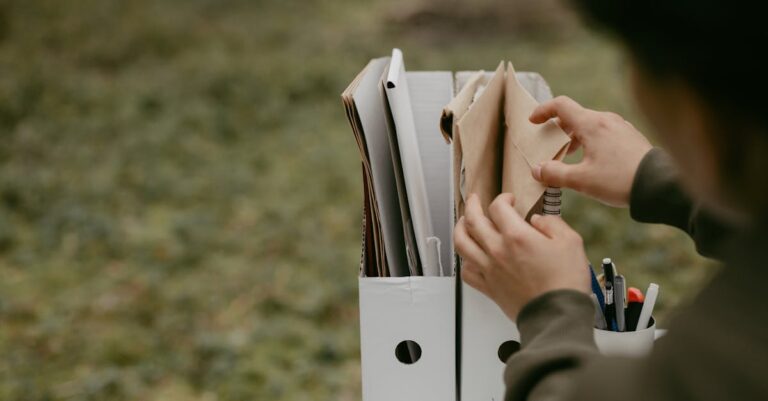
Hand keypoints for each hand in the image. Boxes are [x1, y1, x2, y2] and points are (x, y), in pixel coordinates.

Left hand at [455, 193, 590, 319]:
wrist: (557, 315)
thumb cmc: (565, 281)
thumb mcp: (571, 242)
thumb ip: (552, 224)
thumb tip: (538, 220)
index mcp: (517, 236)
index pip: (498, 207)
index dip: (503, 199)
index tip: (509, 199)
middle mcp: (497, 250)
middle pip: (473, 221)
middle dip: (472, 205)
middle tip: (474, 200)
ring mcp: (490, 269)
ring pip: (462, 244)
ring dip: (460, 229)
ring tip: (463, 223)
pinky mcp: (488, 287)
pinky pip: (466, 271)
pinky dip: (465, 260)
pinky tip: (470, 256)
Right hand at [530, 96, 652, 206]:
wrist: (659, 185)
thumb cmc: (619, 180)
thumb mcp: (581, 180)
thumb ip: (555, 174)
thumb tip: (537, 170)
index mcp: (592, 124)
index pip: (561, 105)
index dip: (543, 110)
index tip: (533, 121)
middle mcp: (606, 120)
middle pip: (575, 116)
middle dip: (558, 129)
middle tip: (549, 145)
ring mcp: (621, 127)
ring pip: (590, 125)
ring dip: (575, 137)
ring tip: (569, 157)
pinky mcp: (630, 137)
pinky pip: (604, 132)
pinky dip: (591, 141)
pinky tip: (592, 161)